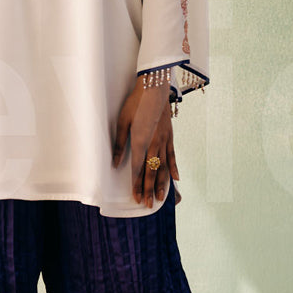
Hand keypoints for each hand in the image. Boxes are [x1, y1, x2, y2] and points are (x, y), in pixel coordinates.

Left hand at [112, 77, 179, 207]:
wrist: (154, 87)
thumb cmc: (135, 102)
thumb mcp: (122, 121)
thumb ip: (120, 144)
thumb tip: (116, 163)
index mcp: (140, 140)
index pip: (138, 168)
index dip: (137, 185)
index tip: (137, 198)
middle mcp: (154, 144)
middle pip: (152, 172)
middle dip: (150, 190)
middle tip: (149, 205)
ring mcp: (164, 140)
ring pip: (164, 167)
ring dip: (162, 184)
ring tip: (161, 198)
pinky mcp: (170, 136)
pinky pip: (173, 155)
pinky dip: (174, 168)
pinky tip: (176, 179)